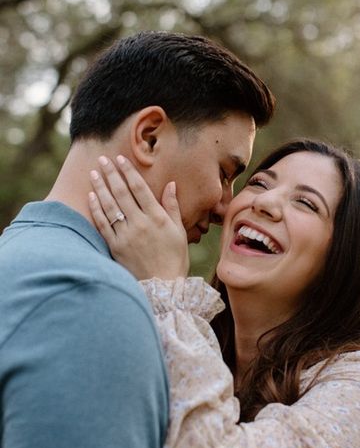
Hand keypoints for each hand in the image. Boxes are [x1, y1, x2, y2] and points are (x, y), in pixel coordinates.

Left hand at [88, 155, 189, 280]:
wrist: (163, 287)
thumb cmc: (175, 259)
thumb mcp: (179, 232)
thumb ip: (173, 207)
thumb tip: (171, 184)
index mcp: (157, 218)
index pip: (140, 189)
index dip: (128, 172)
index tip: (120, 159)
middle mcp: (140, 224)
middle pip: (122, 193)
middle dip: (111, 174)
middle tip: (102, 160)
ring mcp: (126, 236)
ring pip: (110, 206)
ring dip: (100, 187)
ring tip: (93, 173)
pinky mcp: (115, 247)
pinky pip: (103, 224)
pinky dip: (96, 209)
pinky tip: (91, 196)